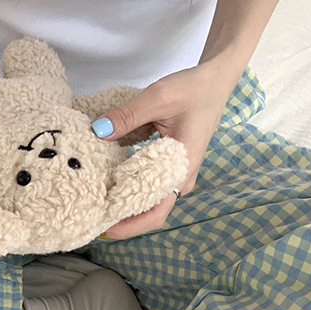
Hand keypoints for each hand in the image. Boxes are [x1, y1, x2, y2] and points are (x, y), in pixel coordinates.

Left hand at [94, 61, 234, 238]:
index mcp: (182, 169)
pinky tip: (111, 183)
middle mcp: (181, 179)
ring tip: (100, 203)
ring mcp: (178, 175)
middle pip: (151, 213)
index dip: (130, 225)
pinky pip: (151, 187)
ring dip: (127, 205)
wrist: (215, 81)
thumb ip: (128, 115)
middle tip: (95, 217)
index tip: (104, 227)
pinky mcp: (172, 168)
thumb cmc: (193, 89)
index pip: (156, 212)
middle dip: (124, 219)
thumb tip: (98, 131)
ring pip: (151, 201)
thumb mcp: (159, 97)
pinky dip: (132, 188)